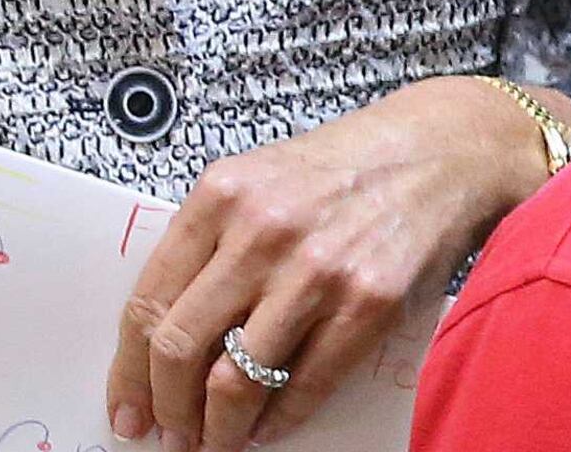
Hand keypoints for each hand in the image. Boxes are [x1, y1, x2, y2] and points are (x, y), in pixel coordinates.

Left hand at [106, 76, 569, 450]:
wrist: (444, 149)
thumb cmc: (346, 168)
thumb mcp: (262, 180)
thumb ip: (212, 242)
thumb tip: (166, 336)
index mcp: (221, 196)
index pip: (147, 304)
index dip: (128, 373)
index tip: (126, 411)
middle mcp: (262, 232)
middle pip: (179, 349)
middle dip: (167, 410)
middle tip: (170, 436)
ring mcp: (317, 270)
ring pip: (236, 381)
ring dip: (218, 430)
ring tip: (217, 442)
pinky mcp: (369, 302)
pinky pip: (305, 384)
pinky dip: (280, 419)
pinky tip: (270, 426)